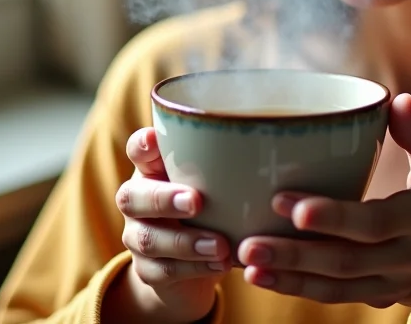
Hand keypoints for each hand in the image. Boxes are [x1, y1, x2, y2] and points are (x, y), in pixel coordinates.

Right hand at [109, 127, 230, 323]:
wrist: (191, 264)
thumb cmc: (211, 206)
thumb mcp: (217, 183)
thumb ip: (227, 165)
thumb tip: (276, 143)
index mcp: (153, 169)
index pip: (138, 149)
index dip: (142, 144)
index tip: (155, 140)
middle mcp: (137, 199)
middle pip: (133, 196)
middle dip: (164, 198)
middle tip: (196, 201)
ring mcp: (138, 235)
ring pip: (148, 238)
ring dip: (186, 241)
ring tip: (220, 245)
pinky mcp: (146, 269)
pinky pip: (164, 270)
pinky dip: (195, 267)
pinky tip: (220, 263)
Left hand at [237, 94, 410, 322]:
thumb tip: (399, 100)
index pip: (375, 223)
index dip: (332, 216)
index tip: (285, 202)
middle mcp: (409, 256)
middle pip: (347, 261)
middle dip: (296, 252)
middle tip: (250, 240)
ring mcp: (391, 283)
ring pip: (336, 286)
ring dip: (289, 276)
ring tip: (247, 261)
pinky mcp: (376, 298)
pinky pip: (335, 297)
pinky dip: (297, 289)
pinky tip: (262, 276)